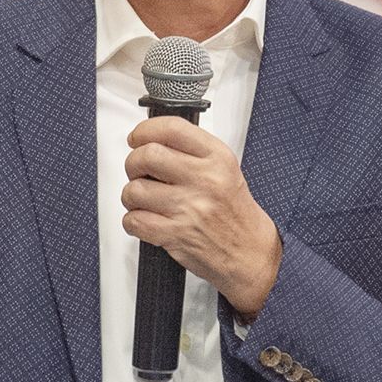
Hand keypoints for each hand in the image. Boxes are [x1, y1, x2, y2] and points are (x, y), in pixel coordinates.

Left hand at [123, 118, 282, 318]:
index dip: (145, 131)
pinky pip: (134, 220)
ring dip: (132, 196)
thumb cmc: (234, 213)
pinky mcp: (175, 234)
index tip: (137, 139)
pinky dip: (133, 221)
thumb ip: (192, 151)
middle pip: (147, 156)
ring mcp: (189, 208)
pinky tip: (146, 220)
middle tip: (138, 171)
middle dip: (133, 163)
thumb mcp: (224, 170)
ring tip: (144, 200)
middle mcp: (204, 180)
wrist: (250, 253)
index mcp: (217, 158)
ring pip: (135, 189)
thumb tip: (150, 139)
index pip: (171, 128)